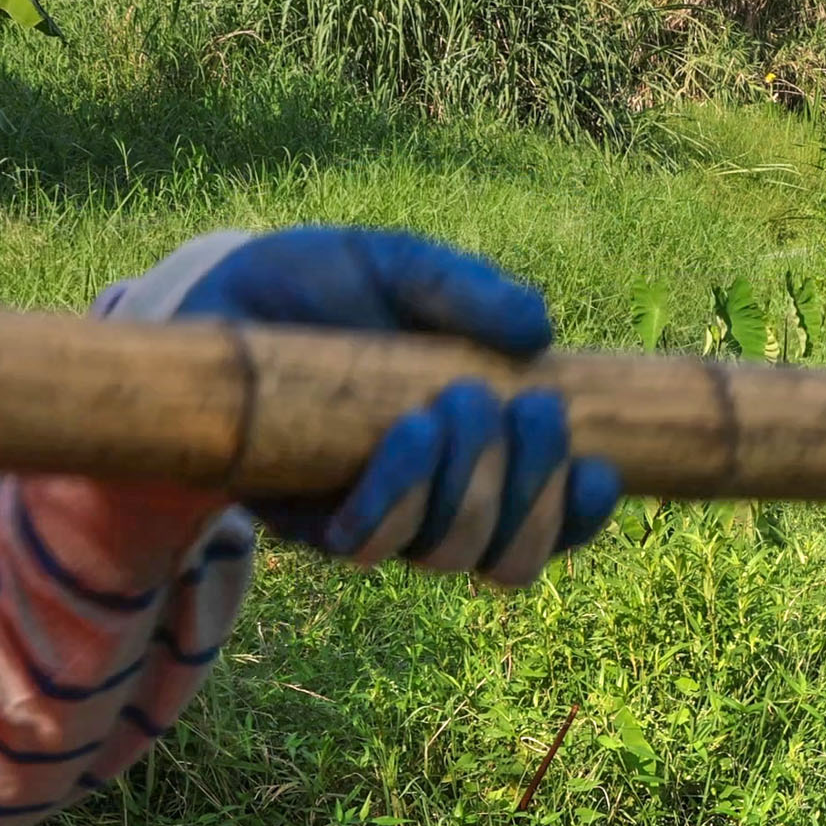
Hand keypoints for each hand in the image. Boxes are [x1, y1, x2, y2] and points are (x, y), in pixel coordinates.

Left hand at [153, 226, 623, 586]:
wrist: (229, 289)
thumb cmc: (334, 284)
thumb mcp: (407, 268)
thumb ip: (471, 291)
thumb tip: (538, 331)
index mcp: (484, 454)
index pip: (555, 524)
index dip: (585, 516)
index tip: (597, 466)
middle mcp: (436, 501)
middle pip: (510, 558)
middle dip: (534, 491)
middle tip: (529, 408)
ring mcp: (375, 516)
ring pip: (448, 554)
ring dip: (469, 487)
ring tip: (453, 403)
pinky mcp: (307, 519)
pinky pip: (367, 544)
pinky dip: (399, 494)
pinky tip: (409, 431)